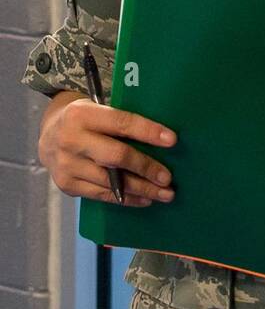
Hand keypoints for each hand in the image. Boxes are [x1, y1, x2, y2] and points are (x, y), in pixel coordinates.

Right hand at [39, 90, 177, 206]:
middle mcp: (72, 140)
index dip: (148, 131)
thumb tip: (162, 138)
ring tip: (165, 194)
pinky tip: (145, 199)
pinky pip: (102, 195)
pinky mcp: (67, 185)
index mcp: (82, 114)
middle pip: (116, 156)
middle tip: (168, 177)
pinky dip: (126, 199)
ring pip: (110, 181)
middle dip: (146, 167)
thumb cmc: (85, 121)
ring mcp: (67, 165)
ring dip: (141, 189)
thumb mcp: (97, 109)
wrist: (48, 137)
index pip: (121, 122)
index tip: (172, 140)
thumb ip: (121, 121)